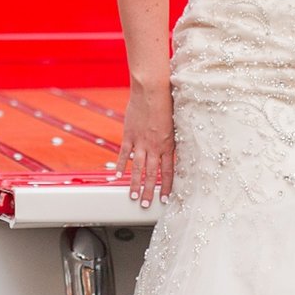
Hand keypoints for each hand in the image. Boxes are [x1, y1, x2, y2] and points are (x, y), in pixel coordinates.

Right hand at [119, 79, 175, 206]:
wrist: (152, 89)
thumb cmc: (168, 102)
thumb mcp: (176, 123)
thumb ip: (174, 138)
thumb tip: (175, 148)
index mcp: (168, 145)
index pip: (168, 172)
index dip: (166, 187)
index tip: (164, 199)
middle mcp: (154, 147)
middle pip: (151, 174)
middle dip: (149, 191)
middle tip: (145, 205)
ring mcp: (140, 142)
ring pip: (137, 168)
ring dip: (135, 184)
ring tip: (132, 197)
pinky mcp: (129, 135)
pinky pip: (124, 153)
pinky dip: (121, 165)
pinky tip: (118, 175)